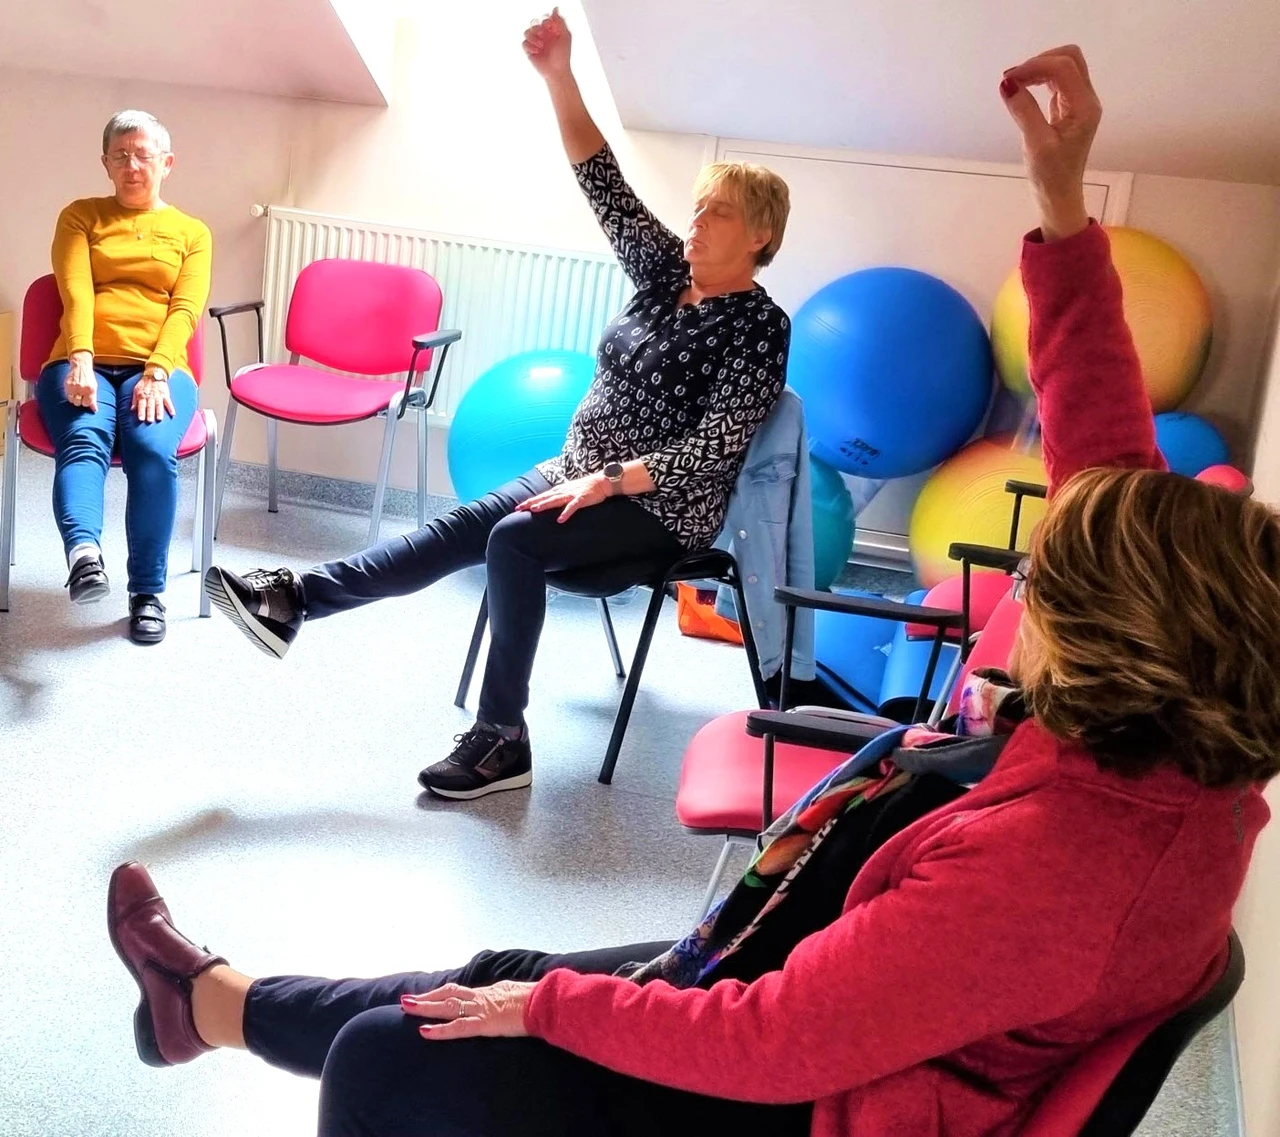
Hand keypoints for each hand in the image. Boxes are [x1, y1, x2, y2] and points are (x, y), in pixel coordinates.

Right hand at [64, 353, 97, 411]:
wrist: (81, 366)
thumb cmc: (89, 379)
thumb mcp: (94, 387)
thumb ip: (93, 399)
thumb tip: (95, 411)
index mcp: (90, 389)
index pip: (87, 403)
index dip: (86, 403)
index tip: (85, 399)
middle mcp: (82, 388)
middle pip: (79, 403)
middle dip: (79, 401)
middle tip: (80, 396)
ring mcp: (74, 386)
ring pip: (72, 400)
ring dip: (74, 399)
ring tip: (76, 393)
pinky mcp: (67, 385)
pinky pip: (67, 395)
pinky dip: (69, 395)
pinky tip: (72, 390)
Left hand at [133, 368, 174, 423]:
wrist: (154, 375)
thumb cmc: (144, 384)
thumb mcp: (136, 390)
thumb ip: (134, 400)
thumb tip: (132, 409)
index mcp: (142, 396)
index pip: (141, 405)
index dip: (141, 412)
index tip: (141, 419)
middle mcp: (150, 396)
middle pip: (150, 406)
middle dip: (150, 413)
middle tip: (149, 421)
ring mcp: (159, 396)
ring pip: (159, 405)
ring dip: (159, 412)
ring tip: (159, 419)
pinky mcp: (165, 395)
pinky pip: (168, 402)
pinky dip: (171, 408)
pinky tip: (173, 414)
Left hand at [400, 981, 534, 1039]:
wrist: (544, 1002)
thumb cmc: (538, 999)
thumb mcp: (520, 993)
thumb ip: (510, 995)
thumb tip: (511, 996)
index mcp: (490, 992)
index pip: (462, 991)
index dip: (444, 993)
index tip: (430, 995)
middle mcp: (481, 997)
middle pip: (449, 994)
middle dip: (428, 997)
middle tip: (407, 999)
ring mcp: (481, 1009)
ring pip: (447, 1006)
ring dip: (425, 1006)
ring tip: (407, 1006)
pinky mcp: (483, 1023)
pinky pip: (457, 1027)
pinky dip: (439, 1030)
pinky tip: (424, 1031)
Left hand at [516, 473, 609, 522]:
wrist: (601, 482)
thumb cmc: (585, 488)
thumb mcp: (569, 491)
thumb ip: (559, 496)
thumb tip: (549, 503)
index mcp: (559, 490)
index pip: (541, 496)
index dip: (529, 501)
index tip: (518, 507)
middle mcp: (563, 491)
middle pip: (544, 498)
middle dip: (531, 502)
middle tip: (519, 508)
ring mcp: (571, 494)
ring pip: (555, 500)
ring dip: (545, 505)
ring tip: (534, 510)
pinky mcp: (581, 499)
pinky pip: (572, 507)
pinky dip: (566, 513)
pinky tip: (560, 519)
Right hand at [523, 7, 571, 79]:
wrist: (556, 71)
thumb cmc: (562, 56)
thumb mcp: (565, 36)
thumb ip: (560, 21)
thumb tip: (555, 9)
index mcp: (552, 30)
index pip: (544, 18)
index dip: (545, 20)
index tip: (549, 27)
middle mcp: (543, 35)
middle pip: (534, 22)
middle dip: (537, 28)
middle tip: (543, 35)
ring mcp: (536, 42)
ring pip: (527, 31)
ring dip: (533, 37)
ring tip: (541, 46)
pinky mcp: (529, 50)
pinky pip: (524, 42)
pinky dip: (530, 46)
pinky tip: (537, 52)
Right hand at [1000, 45, 1099, 240]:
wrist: (1059, 198)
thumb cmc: (1050, 177)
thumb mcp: (1035, 144)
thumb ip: (1023, 110)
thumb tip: (1007, 83)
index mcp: (1084, 107)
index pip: (1063, 67)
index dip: (1034, 66)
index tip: (1008, 80)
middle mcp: (1087, 100)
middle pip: (1070, 58)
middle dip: (1040, 61)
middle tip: (1014, 79)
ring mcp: (1079, 104)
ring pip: (1064, 67)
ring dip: (1039, 69)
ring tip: (1015, 84)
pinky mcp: (1068, 109)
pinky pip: (1058, 82)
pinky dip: (1040, 80)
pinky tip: (1024, 91)